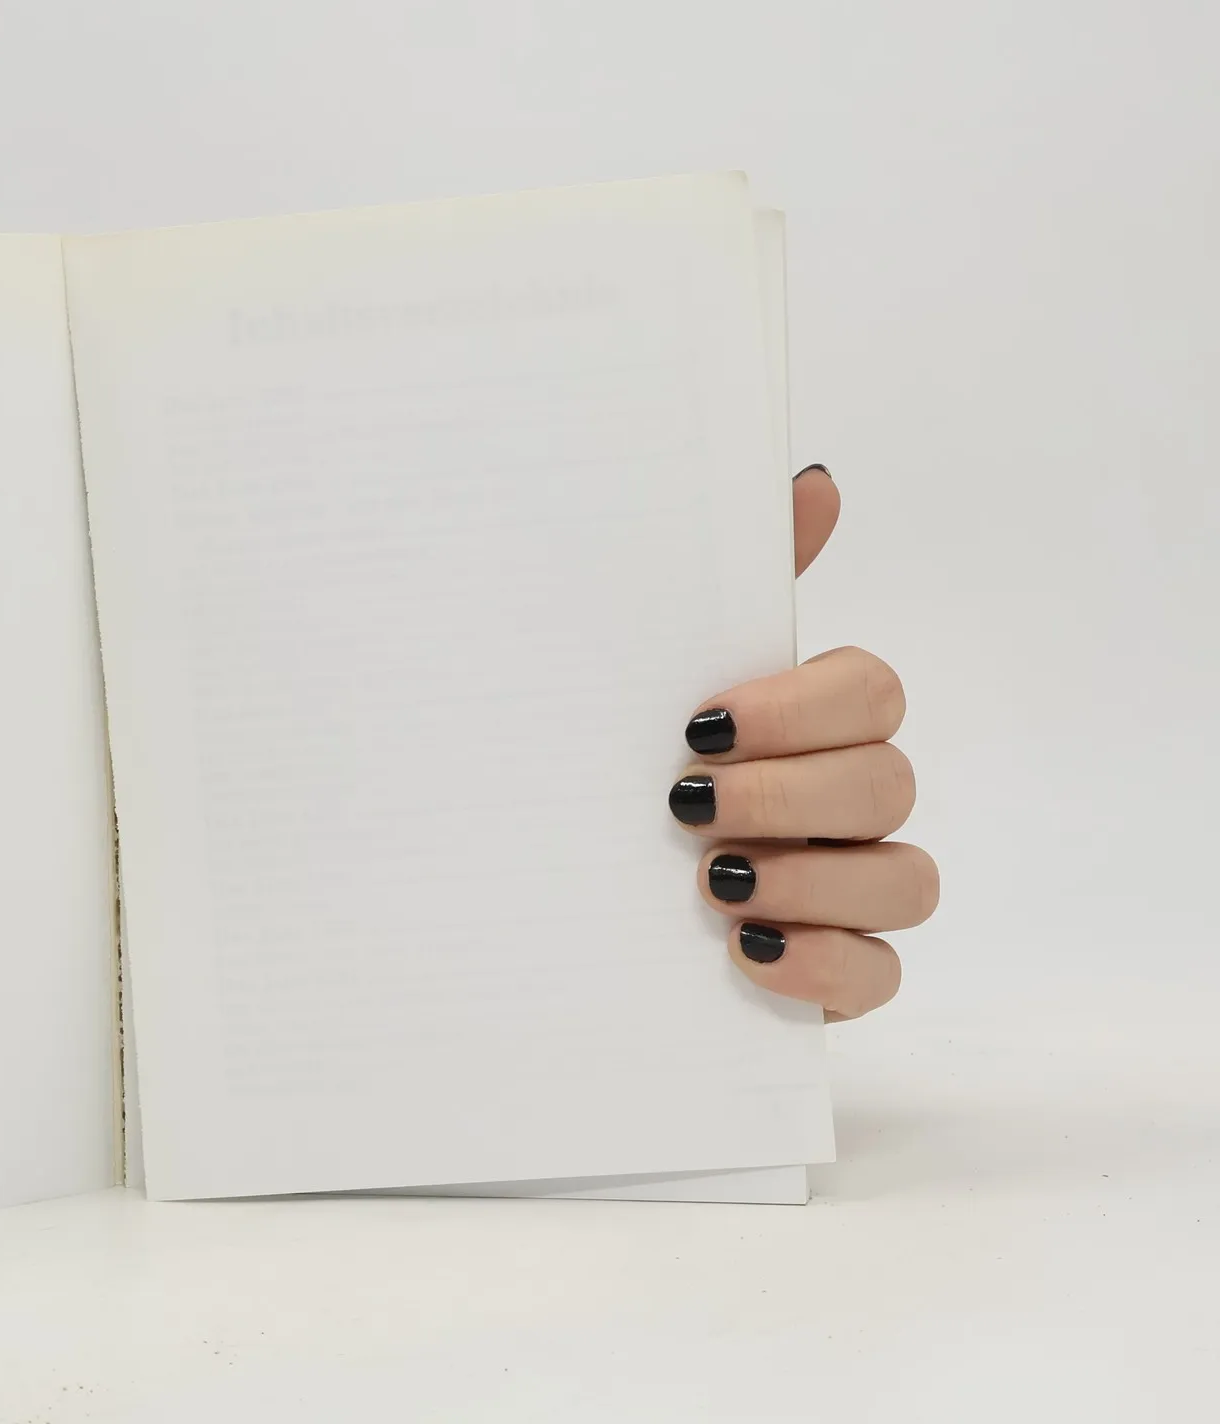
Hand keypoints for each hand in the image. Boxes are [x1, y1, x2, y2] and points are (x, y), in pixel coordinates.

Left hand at [672, 466, 935, 1020]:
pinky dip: (824, 964)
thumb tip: (816, 481)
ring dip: (812, 878)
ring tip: (713, 883)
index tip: (699, 724)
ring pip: (907, 881)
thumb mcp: (656, 660)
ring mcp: (852, 887)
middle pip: (890, 783)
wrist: (549, 868)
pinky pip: (882, 975)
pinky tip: (745, 949)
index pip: (870, 690)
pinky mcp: (839, 971)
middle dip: (790, 794)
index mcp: (812, 717)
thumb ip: (738, 578)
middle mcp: (848, 798)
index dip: (800, 707)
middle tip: (687, 804)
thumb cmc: (621, 750)